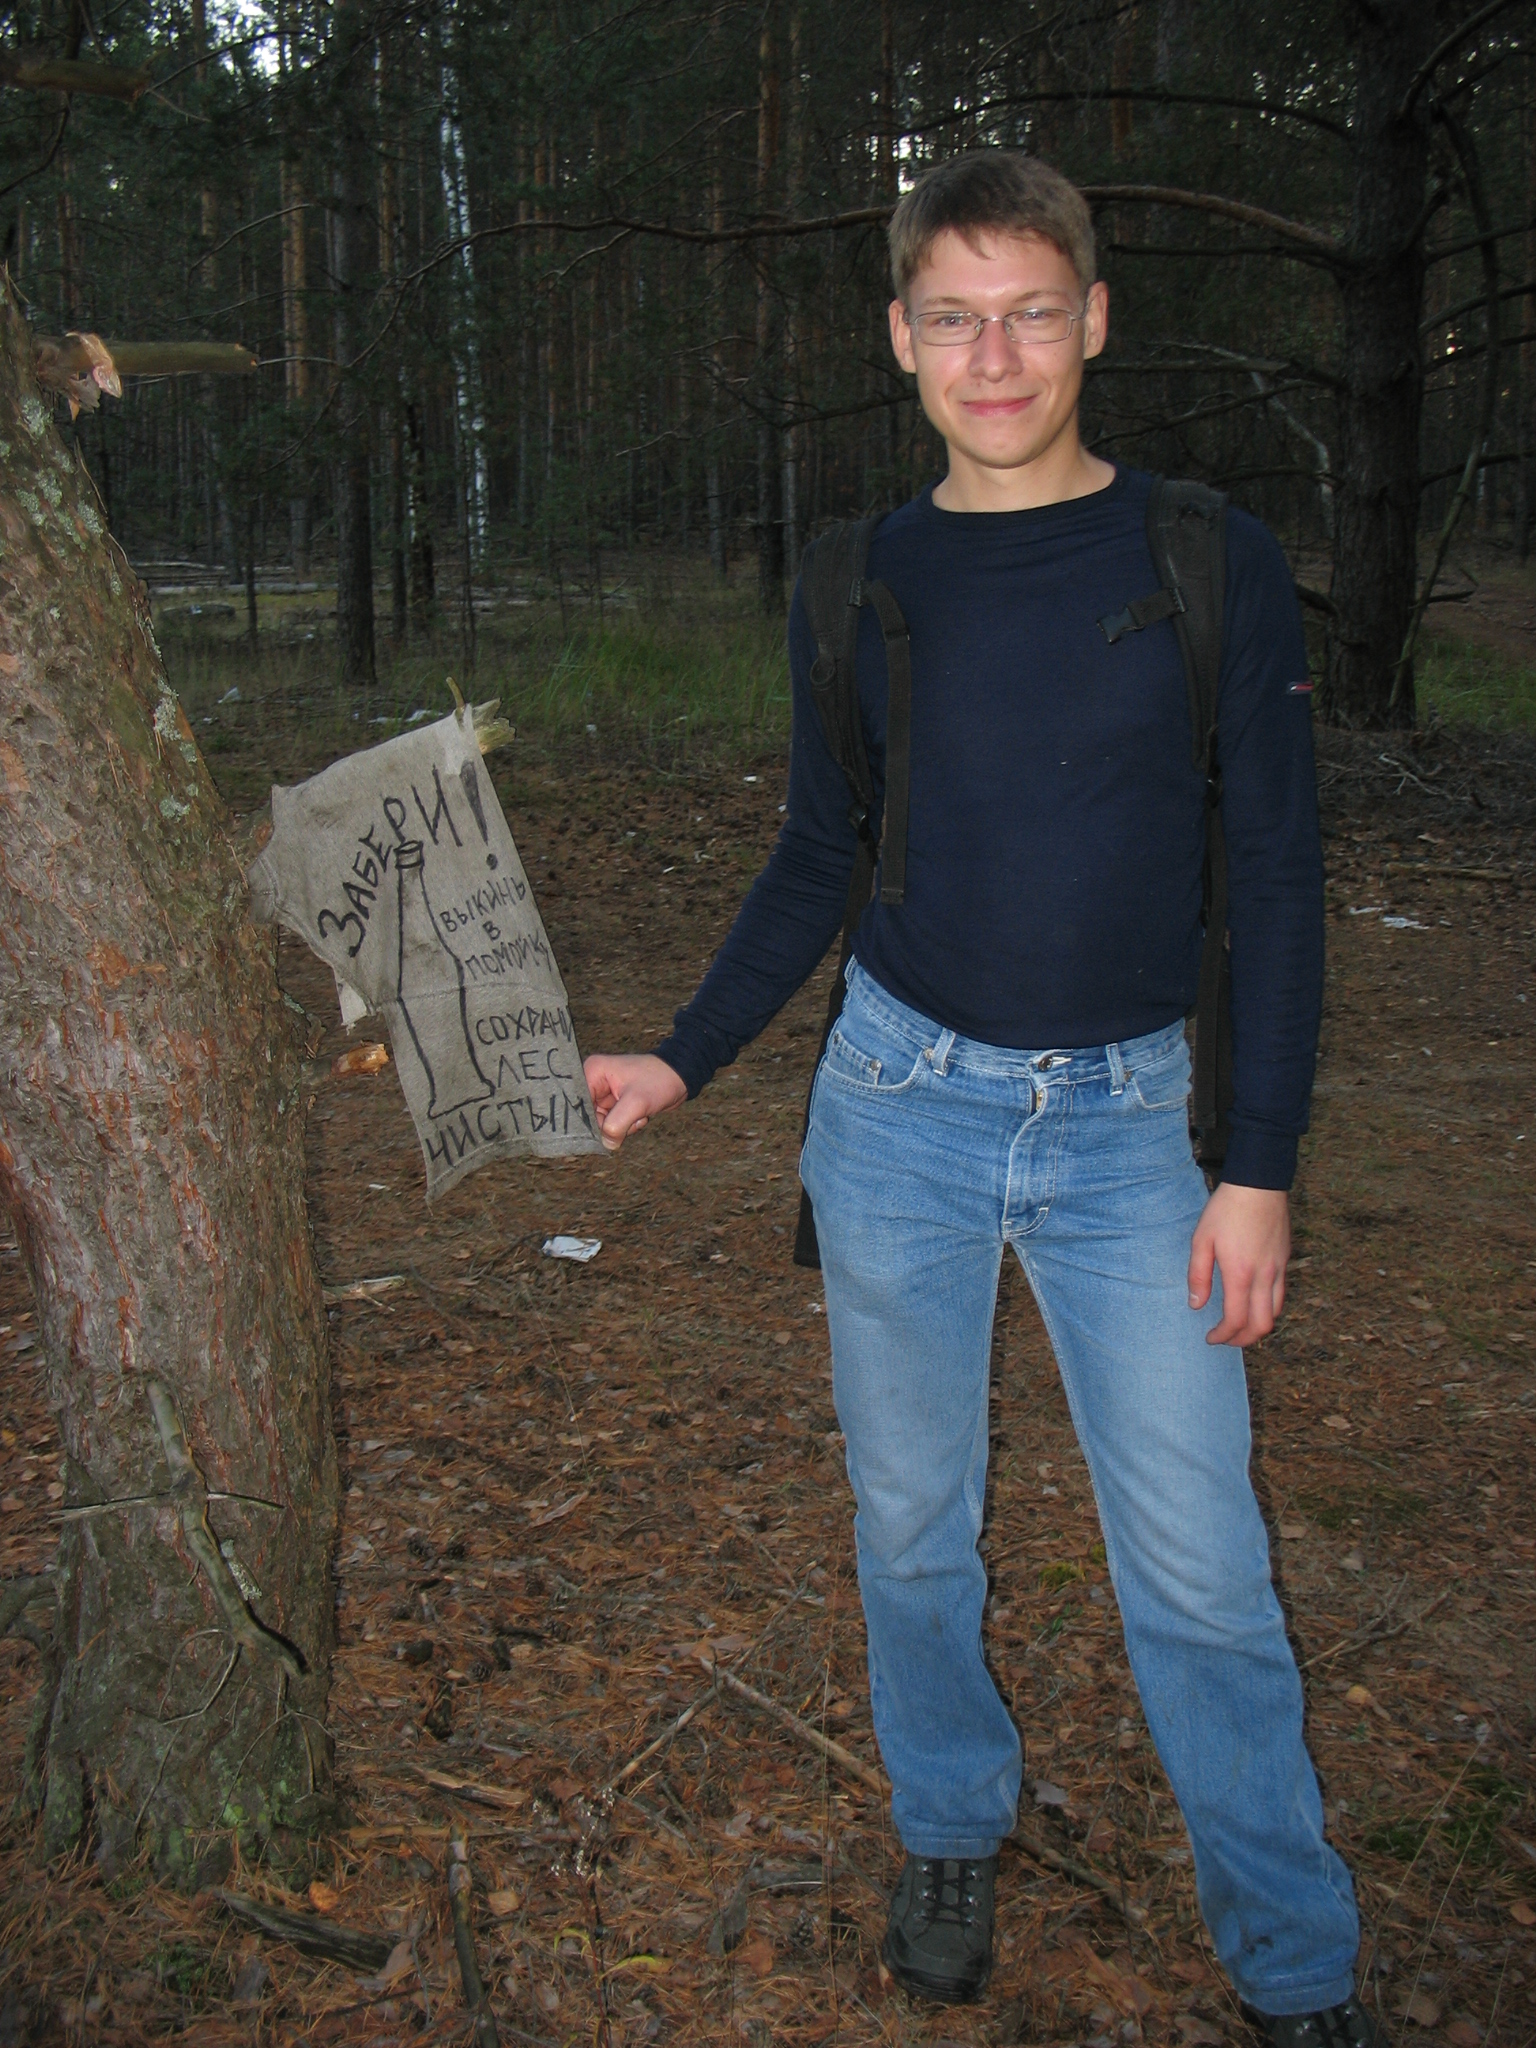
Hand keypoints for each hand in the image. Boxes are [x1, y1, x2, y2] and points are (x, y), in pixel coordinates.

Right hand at [583, 1052, 687, 1151]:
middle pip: (588, 1116)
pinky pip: (613, 1124)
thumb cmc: (659, 1080)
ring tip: (638, 1115)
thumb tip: (606, 1143)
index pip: (577, 1104)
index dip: (588, 1120)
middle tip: (629, 1119)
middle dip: (610, 1124)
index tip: (605, 1128)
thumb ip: (616, 1124)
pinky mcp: (615, 1103)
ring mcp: (605, 1093)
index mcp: (592, 1071)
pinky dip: (627, 1126)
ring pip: (602, 1123)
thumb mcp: (636, 1102)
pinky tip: (640, 1116)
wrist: (680, 1078)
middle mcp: (594, 1081)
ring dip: (622, 1126)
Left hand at [1187, 1183, 1289, 1347]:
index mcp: (1240, 1274)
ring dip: (1258, 1326)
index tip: (1210, 1338)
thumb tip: (1196, 1305)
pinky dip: (1268, 1308)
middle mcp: (1264, 1276)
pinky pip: (1281, 1294)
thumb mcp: (1202, 1240)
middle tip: (1226, 1338)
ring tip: (1240, 1324)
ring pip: (1276, 1312)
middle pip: (1262, 1326)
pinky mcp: (1285, 1260)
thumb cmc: (1226, 1209)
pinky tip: (1253, 1301)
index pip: (1236, 1320)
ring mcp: (1279, 1269)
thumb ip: (1198, 1275)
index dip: (1223, 1336)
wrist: (1259, 1184)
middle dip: (1243, 1340)